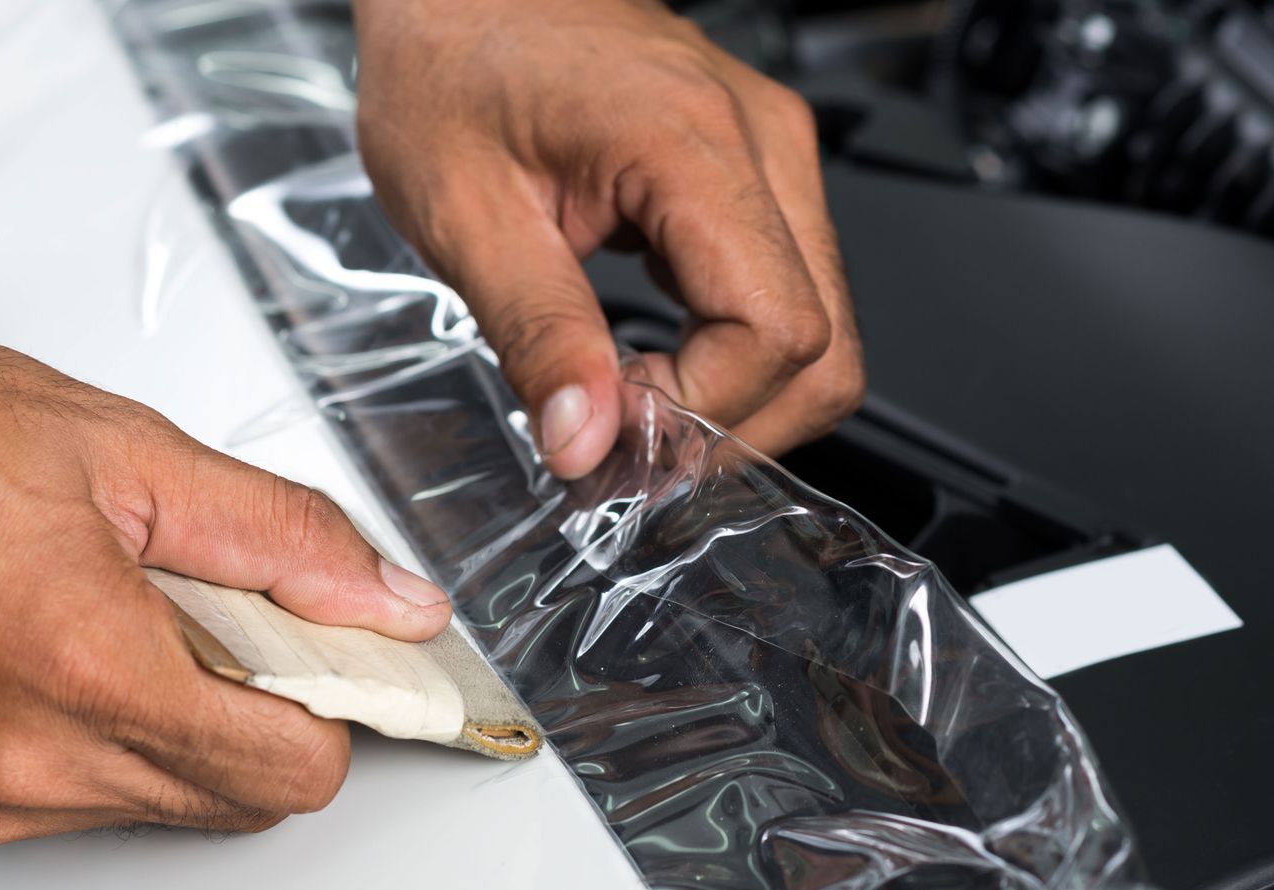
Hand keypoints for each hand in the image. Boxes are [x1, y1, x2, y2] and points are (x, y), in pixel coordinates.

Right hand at [0, 324, 453, 843]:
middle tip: (231, 614)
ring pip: (167, 806)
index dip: (340, 706)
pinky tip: (73, 646)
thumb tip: (387, 601)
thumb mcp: (128, 453)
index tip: (342, 657)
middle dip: (268, 714)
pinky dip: (113, 741)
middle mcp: (33, 766)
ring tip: (129, 614)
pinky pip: (87, 804)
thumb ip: (283, 538)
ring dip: (187, 727)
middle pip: (241, 800)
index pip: (297, 770)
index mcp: (90, 672)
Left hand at [354, 0, 863, 475]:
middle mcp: (759, 141)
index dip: (703, 410)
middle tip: (627, 442)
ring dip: (733, 395)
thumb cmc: (450, 62)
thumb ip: (538, 336)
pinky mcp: (751, 169)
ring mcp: (766, 151)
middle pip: (823, 345)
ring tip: (630, 400)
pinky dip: (727, 352)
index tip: (614, 429)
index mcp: (694, 146)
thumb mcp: (464, 216)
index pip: (777, 333)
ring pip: (816, 328)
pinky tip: (650, 356)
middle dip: (731, 423)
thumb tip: (589, 442)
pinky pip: (783, 291)